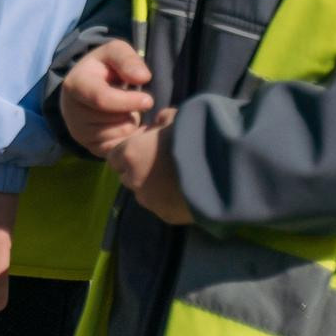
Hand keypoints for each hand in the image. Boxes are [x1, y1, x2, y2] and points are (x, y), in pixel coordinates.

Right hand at [60, 39, 153, 156]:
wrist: (88, 88)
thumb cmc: (105, 68)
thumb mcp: (115, 53)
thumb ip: (127, 59)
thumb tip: (142, 78)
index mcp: (75, 85)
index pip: (102, 99)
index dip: (129, 101)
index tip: (149, 100)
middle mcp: (71, 111)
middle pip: (114, 119)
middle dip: (131, 111)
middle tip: (133, 101)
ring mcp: (79, 132)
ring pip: (118, 136)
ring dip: (130, 124)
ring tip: (127, 111)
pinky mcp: (90, 147)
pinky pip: (118, 149)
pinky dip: (129, 138)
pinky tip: (128, 124)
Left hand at [107, 108, 190, 224]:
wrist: (222, 171)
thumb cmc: (194, 138)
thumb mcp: (174, 119)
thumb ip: (159, 121)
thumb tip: (157, 122)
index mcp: (129, 154)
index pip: (114, 157)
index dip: (128, 152)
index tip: (144, 148)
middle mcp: (134, 180)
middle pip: (126, 176)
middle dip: (138, 169)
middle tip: (160, 162)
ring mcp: (150, 201)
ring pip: (143, 193)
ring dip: (152, 186)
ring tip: (174, 178)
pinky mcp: (166, 216)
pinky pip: (160, 207)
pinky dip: (167, 200)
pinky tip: (184, 191)